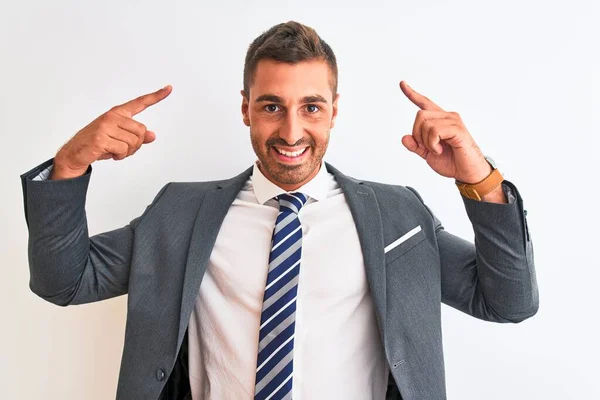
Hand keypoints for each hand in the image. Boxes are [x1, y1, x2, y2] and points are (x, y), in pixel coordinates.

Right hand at [51, 85, 172, 179]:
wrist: (75, 153)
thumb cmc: (98, 145)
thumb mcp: (120, 139)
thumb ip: (137, 137)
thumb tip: (153, 135)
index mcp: (118, 114)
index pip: (140, 102)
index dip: (156, 96)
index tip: (169, 88)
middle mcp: (112, 116)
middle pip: (142, 131)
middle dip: (136, 145)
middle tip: (122, 148)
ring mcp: (106, 126)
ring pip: (134, 142)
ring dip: (127, 152)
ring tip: (113, 150)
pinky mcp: (101, 138)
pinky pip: (123, 150)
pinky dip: (119, 156)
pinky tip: (108, 154)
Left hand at [399, 81, 490, 183]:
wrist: (467, 172)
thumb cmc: (451, 162)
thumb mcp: (428, 154)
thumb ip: (416, 146)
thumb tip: (404, 138)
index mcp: (440, 121)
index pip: (424, 104)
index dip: (412, 94)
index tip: (402, 83)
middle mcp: (447, 117)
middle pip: (420, 115)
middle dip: (418, 134)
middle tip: (428, 148)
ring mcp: (453, 121)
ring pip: (426, 124)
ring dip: (426, 142)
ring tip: (437, 150)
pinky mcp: (457, 129)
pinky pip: (435, 131)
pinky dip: (432, 144)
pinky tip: (440, 150)